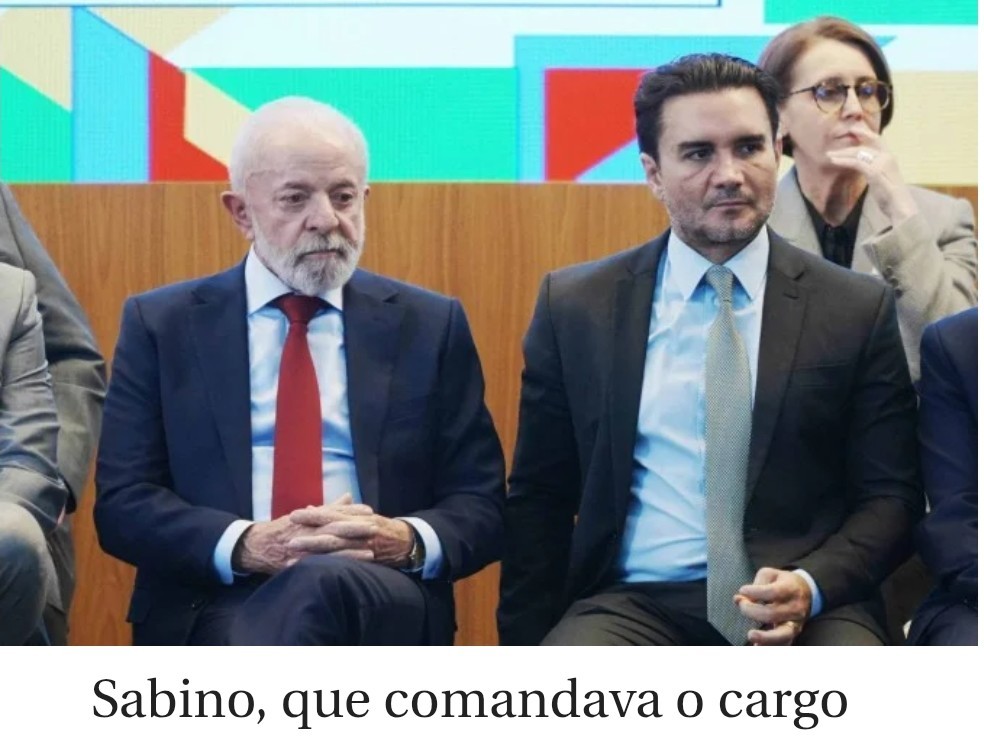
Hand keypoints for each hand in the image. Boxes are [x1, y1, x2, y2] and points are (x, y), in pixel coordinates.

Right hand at [232, 494, 373, 573]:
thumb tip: (349, 495)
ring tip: (370, 553)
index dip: (352, 512)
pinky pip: (319, 566)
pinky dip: (334, 567)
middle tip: (375, 527)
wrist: (258, 545)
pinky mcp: (300, 564)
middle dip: (355, 529)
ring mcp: (304, 549)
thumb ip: (330, 507)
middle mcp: (308, 532)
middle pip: (334, 529)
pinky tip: (349, 571)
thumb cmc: (285, 528)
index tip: (370, 510)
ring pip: (329, 549)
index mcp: (311, 518)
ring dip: (350, 551)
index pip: (334, 512)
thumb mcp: (307, 514)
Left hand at [288, 497, 414, 568]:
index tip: (293, 515)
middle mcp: (359, 529)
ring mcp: (363, 545)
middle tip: (289, 540)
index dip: (313, 515)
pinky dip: (329, 566)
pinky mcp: (366, 559)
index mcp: (356, 516)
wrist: (404, 540)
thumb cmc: (377, 526)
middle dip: (310, 536)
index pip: (332, 514)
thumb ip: (335, 511)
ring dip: (315, 554)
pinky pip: (345, 563)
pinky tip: (313, 571)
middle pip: (331, 532)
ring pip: (337, 549)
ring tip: (294, 559)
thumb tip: (309, 507)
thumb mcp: (358, 514)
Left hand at [734, 567, 811, 645]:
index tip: (743, 590)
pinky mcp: (793, 634)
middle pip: (773, 613)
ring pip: (783, 634)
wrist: (806, 592)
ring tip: (751, 635)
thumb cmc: (783, 582)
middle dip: (751, 611)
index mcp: (790, 589)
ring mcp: (795, 623)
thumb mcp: (770, 574)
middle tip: (741, 605)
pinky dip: (770, 646)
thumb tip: (739, 598)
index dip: (755, 592)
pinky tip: (757, 645)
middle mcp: (795, 608)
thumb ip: (755, 585)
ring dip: (765, 637)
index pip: (773, 592)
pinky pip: (784, 644)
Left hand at [825, 125, 917, 222]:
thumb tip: (863, 166)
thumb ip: (874, 169)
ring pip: (858, 153)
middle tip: (832, 149)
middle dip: (847, 146)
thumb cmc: (891, 196)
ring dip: (842, 154)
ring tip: (829, 156)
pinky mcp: (875, 172)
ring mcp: (882, 163)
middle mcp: (887, 157)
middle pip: (864, 146)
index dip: (865, 133)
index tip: (853, 129)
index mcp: (890, 157)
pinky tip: (834, 161)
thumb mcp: (882, 179)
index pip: (877, 140)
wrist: (901, 206)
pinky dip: (843, 161)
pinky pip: (856, 162)